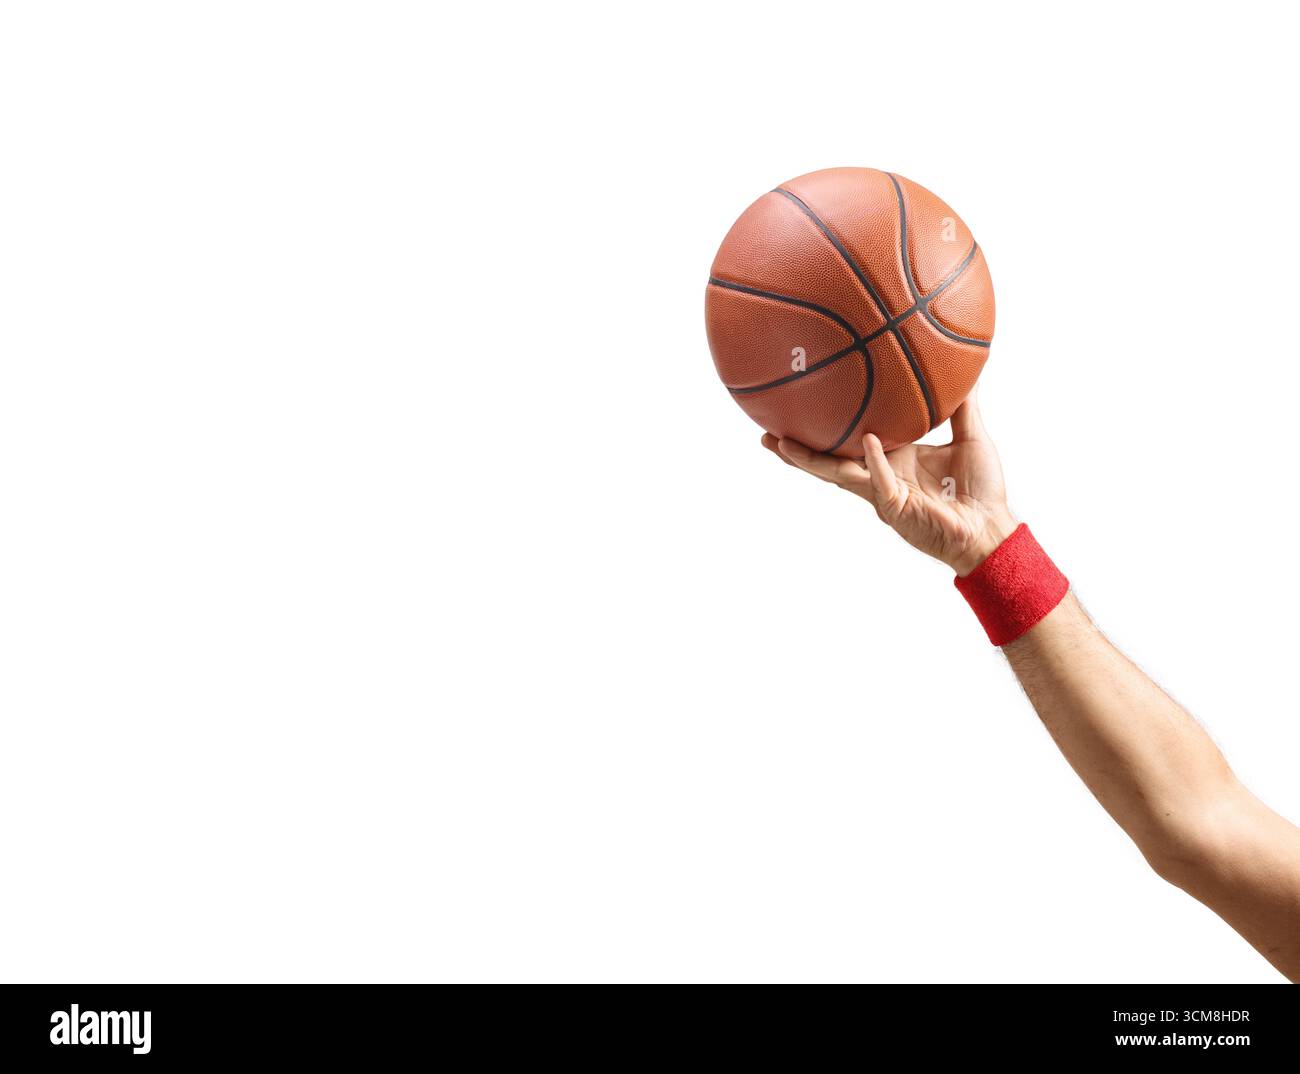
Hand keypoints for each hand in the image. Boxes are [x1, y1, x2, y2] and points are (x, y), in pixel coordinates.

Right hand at [762, 391, 1016, 574]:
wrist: (991, 530)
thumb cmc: (981, 491)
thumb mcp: (971, 438)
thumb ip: (964, 406)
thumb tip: (966, 369)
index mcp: (891, 460)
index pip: (848, 445)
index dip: (821, 432)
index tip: (798, 412)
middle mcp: (879, 477)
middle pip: (827, 462)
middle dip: (795, 451)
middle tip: (766, 433)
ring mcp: (883, 494)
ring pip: (838, 475)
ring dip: (810, 460)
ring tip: (782, 444)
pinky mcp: (897, 508)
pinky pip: (881, 481)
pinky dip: (875, 461)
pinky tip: (867, 441)